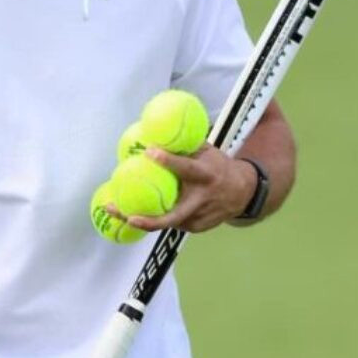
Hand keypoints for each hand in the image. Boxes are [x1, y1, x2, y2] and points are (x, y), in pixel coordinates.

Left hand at [120, 146, 256, 233]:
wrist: (244, 194)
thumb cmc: (219, 168)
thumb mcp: (208, 152)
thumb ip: (185, 146)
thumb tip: (156, 130)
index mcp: (206, 176)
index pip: (186, 168)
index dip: (168, 161)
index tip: (149, 152)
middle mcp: (201, 200)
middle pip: (172, 216)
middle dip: (147, 219)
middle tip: (123, 212)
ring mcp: (198, 218)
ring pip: (166, 221)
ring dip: (138, 218)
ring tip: (113, 209)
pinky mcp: (195, 228)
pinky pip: (169, 222)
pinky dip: (151, 216)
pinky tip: (130, 210)